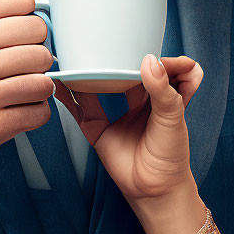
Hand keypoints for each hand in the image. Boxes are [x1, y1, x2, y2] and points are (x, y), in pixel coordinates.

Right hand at [0, 0, 54, 182]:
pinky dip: (37, 109)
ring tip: (22, 84)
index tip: (22, 28)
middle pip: (40, 33)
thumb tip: (49, 8)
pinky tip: (19, 106)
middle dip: (39, 48)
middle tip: (24, 60)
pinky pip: (41, 110)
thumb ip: (6, 13)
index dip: (31, 14)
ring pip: (46, 74)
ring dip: (41, 82)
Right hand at [53, 54, 202, 203]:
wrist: (155, 189)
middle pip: (128, 71)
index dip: (165, 59)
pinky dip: (68, 96)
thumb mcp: (173, 116)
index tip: (155, 55)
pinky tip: (60, 82)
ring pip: (101, 85)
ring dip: (90, 72)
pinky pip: (80, 109)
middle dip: (121, 57)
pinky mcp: (98, 128)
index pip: (166, 66)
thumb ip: (163, 88)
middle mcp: (139, 99)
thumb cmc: (171, 152)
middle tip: (112, 44)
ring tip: (82, 56)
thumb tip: (149, 61)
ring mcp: (116, 112)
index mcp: (163, 93)